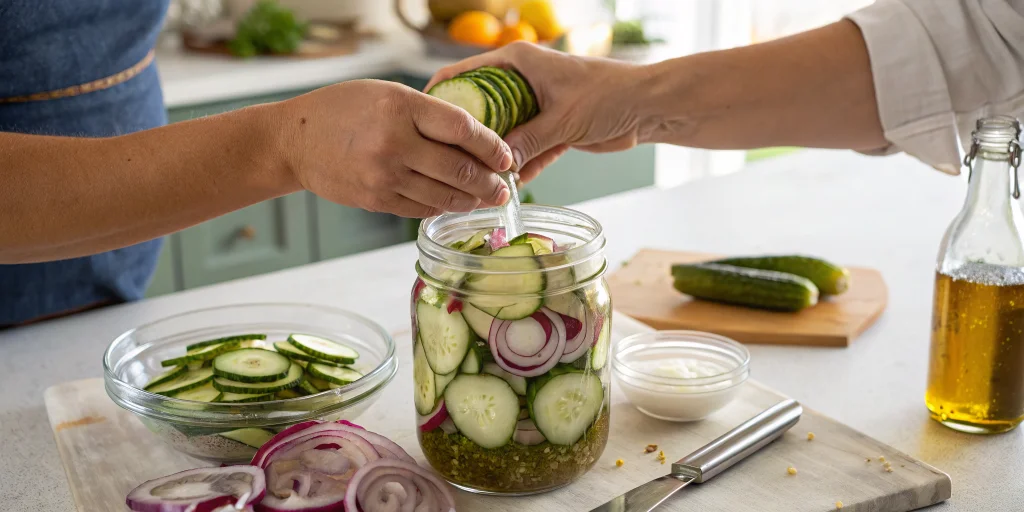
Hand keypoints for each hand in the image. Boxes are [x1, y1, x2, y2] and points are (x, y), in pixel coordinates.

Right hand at [279, 79, 512, 217]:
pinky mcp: (376, 200)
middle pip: (459, 169)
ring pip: (444, 195)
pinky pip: (421, 208)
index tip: (506, 156)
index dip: (491, 146)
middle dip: (489, 182)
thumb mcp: (387, 94)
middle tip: (503, 186)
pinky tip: (452, 203)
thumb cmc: (343, 110)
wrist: (294, 140)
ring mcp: (384, 176)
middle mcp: (394, 143)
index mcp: (401, 108)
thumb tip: (475, 138)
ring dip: (470, 200)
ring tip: (485, 198)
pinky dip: (442, 207)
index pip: (462, 129)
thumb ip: (428, 112)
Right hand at [425, 42, 646, 183]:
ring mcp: (535, 105)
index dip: (441, 95)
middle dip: (468, 137)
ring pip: (503, 133)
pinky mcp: (550, 127)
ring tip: (477, 181)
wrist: (648, 107)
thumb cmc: (608, 95)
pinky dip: (521, 166)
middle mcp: (521, 81)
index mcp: (517, 62)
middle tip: (447, 162)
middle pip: (480, 109)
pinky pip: (526, 149)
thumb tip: (497, 167)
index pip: (465, 74)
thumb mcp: (561, 120)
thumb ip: (528, 142)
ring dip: (496, 157)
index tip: (420, 120)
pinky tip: (510, 186)